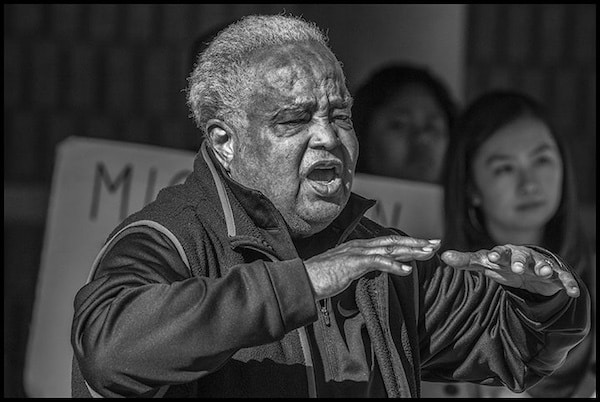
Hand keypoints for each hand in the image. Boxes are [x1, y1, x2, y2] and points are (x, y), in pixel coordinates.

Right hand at [304, 235, 439, 299]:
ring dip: (410, 250)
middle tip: (437, 244)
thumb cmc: (321, 278)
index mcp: (360, 247)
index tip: (426, 246)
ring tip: (428, 253)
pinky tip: (407, 270)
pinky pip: (376, 263)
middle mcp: (360, 246)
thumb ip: (360, 267)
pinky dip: (393, 265)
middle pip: (394, 242)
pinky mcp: (352, 263)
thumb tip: (374, 268)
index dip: (409, 243)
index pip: (389, 243)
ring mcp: (356, 253)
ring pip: (389, 249)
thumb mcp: (346, 270)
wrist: (302, 281)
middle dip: (416, 243)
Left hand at [441, 244, 579, 297]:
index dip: (496, 254)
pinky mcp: (555, 275)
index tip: (491, 257)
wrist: (530, 268)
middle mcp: (523, 256)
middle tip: (518, 267)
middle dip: (520, 261)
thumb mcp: (485, 264)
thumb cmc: (503, 264)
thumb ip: (465, 261)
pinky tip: (574, 292)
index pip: (499, 252)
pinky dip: (568, 284)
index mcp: (505, 253)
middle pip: (521, 257)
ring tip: (545, 271)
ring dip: (544, 267)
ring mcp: (540, 265)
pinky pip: (563, 278)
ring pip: (542, 265)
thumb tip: (442, 256)